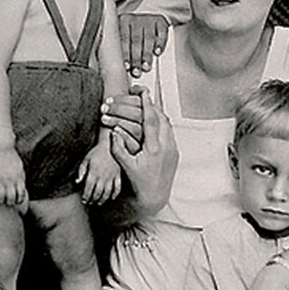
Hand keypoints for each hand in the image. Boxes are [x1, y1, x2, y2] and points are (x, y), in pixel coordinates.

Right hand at [0, 147, 27, 207]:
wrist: (2, 147)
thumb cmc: (11, 156)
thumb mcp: (19, 168)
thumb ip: (20, 178)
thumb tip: (20, 187)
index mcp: (19, 179)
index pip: (21, 195)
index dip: (19, 200)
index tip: (16, 200)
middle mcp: (10, 181)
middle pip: (11, 198)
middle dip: (9, 202)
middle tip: (7, 200)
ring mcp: (1, 180)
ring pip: (1, 197)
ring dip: (0, 200)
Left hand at [77, 143, 121, 204]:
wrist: (109, 146)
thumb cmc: (95, 153)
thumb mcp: (85, 160)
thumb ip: (81, 171)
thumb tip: (77, 182)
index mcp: (94, 172)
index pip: (89, 188)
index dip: (86, 196)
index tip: (83, 200)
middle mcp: (103, 176)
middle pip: (97, 193)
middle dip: (92, 200)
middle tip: (89, 203)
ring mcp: (112, 176)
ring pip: (107, 193)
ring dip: (102, 200)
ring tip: (98, 203)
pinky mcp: (118, 175)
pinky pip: (118, 188)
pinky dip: (115, 194)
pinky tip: (111, 198)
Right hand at [105, 84, 177, 216]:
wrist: (154, 196)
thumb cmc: (139, 183)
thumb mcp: (126, 165)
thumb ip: (119, 148)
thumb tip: (113, 132)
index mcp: (154, 149)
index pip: (151, 121)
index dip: (146, 105)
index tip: (142, 93)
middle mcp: (166, 147)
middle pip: (162, 118)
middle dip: (152, 104)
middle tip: (144, 95)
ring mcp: (172, 149)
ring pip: (168, 124)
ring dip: (158, 113)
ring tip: (148, 105)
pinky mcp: (175, 152)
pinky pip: (170, 132)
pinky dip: (162, 123)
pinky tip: (155, 120)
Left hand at [118, 13, 168, 77]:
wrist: (147, 17)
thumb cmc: (132, 32)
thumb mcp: (125, 36)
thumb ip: (123, 49)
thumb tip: (124, 68)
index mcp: (123, 21)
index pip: (124, 39)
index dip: (125, 54)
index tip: (127, 67)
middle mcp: (136, 19)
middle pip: (136, 40)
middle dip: (136, 58)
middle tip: (137, 72)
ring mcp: (149, 19)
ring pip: (148, 39)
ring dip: (147, 55)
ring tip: (146, 67)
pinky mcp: (160, 21)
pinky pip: (161, 34)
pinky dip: (160, 44)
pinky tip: (157, 53)